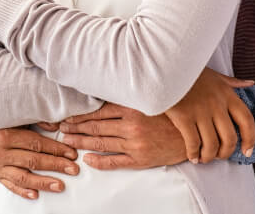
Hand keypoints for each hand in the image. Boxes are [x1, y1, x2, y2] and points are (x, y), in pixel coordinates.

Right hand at [0, 126, 78, 200]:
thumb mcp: (19, 116)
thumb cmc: (5, 120)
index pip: (36, 144)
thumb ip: (38, 120)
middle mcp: (0, 152)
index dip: (56, 149)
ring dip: (43, 182)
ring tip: (60, 186)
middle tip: (73, 169)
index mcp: (6, 134)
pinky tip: (36, 195)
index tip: (72, 154)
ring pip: (23, 177)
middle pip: (32, 160)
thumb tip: (58, 126)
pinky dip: (23, 191)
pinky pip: (10, 186)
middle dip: (55, 165)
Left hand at [57, 103, 188, 169]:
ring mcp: (135, 144)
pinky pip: (115, 162)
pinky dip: (99, 162)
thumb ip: (130, 97)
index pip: (98, 112)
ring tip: (67, 142)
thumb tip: (106, 92)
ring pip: (101, 144)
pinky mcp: (140, 159)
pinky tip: (87, 160)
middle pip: (96, 127)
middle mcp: (131, 126)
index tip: (67, 117)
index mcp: (133, 109)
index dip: (80, 116)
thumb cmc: (171, 114)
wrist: (194, 134)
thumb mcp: (150, 100)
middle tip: (61, 129)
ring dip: (81, 143)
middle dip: (75, 128)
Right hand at [164, 68, 254, 162]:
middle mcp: (217, 104)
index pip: (247, 120)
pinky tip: (192, 156)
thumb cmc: (190, 71)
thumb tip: (252, 83)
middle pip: (230, 138)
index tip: (248, 151)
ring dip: (209, 157)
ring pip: (212, 145)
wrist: (165, 67)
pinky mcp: (184, 117)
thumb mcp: (215, 75)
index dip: (250, 139)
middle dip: (226, 153)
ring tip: (203, 158)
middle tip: (219, 156)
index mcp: (227, 94)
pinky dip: (193, 154)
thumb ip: (232, 82)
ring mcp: (200, 111)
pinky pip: (193, 143)